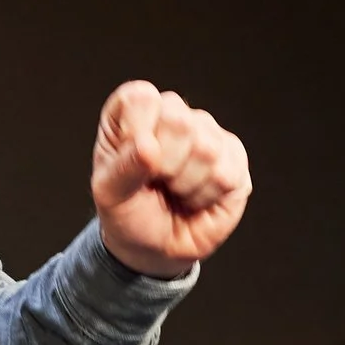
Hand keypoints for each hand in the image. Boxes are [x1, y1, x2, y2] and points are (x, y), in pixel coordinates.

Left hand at [91, 82, 250, 278]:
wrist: (153, 247)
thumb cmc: (127, 211)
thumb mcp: (110, 193)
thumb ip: (123, 167)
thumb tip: (149, 147)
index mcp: (135, 109)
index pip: (142, 98)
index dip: (137, 134)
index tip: (129, 162)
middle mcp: (173, 112)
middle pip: (178, 121)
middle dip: (164, 166)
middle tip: (156, 181)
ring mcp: (207, 131)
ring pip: (206, 149)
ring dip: (185, 185)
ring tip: (175, 190)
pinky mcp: (234, 156)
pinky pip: (226, 174)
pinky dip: (205, 197)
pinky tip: (195, 198)